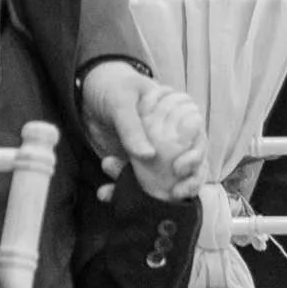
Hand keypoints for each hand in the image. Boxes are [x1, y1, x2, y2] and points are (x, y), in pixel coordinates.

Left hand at [79, 64, 202, 200]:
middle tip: (173, 195)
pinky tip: (105, 192)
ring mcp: (154, 155)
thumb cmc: (114, 88)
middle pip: (190, 166)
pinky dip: (121, 192)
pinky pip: (134, 184)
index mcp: (179, 118)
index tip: (180, 170)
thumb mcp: (122, 101)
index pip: (198, 141)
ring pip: (164, 180)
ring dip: (152, 193)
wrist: (88, 94)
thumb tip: (148, 156)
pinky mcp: (134, 166)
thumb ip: (133, 127)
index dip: (196, 158)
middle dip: (185, 184)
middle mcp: (172, 139)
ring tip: (134, 199)